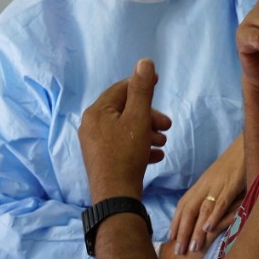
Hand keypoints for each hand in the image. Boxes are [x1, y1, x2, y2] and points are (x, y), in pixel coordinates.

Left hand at [80, 59, 171, 201]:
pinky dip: (139, 146)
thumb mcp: (138, 119)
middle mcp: (91, 125)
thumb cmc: (126, 155)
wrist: (115, 196)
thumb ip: (142, 90)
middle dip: (149, 115)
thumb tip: (144, 62)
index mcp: (97, 111)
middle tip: (167, 125)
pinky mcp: (101, 159)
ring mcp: (94, 143)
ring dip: (147, 132)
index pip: (121, 89)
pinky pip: (122, 145)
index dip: (141, 85)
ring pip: (125, 129)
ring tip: (163, 142)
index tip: (160, 83)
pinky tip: (155, 155)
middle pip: (124, 110)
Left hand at [169, 135, 244, 254]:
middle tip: (178, 251)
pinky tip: (208, 229)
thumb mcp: (219, 180)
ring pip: (203, 209)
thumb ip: (212, 195)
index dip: (176, 222)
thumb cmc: (235, 164)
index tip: (170, 239)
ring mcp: (218, 184)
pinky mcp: (233, 184)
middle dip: (182, 232)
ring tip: (192, 247)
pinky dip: (214, 215)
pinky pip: (221, 201)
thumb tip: (206, 214)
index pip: (183, 205)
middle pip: (189, 210)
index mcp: (201, 184)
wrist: (246, 144)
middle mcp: (206, 185)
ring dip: (196, 230)